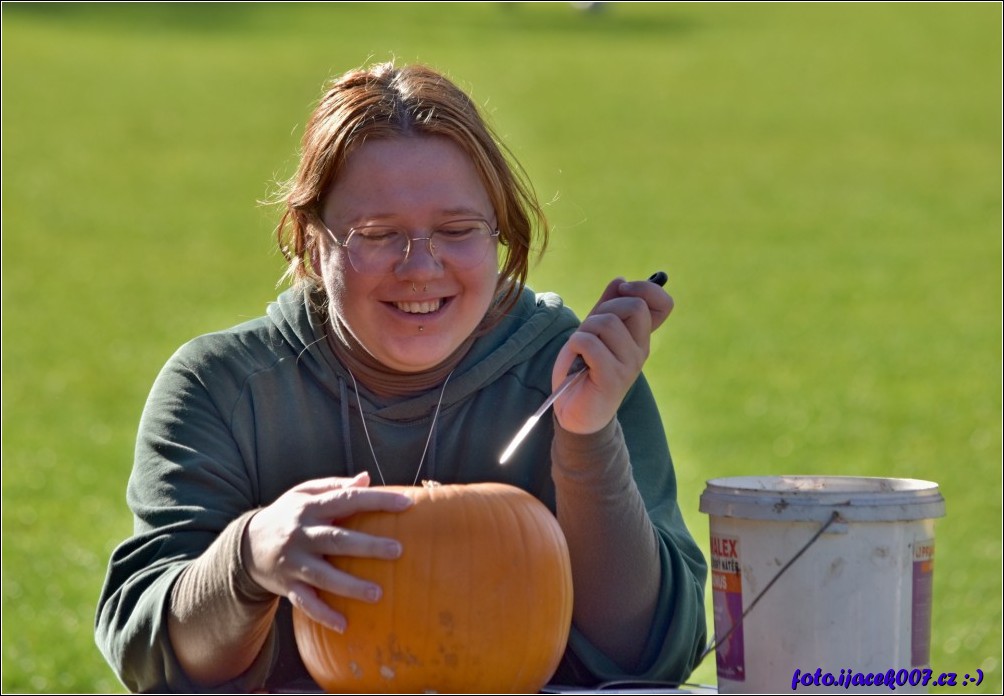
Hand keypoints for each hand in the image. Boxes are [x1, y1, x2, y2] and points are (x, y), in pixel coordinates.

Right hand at [242, 472, 411, 632]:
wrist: (245, 545)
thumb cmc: (286, 515)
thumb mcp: (303, 494)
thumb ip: (334, 486)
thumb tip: (366, 478)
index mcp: (310, 507)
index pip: (347, 499)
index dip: (376, 500)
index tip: (405, 504)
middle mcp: (302, 534)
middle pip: (337, 540)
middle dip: (367, 546)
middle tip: (397, 551)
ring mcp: (294, 562)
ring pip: (323, 576)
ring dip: (350, 586)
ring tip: (378, 594)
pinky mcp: (287, 585)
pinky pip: (305, 603)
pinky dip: (323, 615)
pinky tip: (343, 625)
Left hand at [551, 276, 672, 433]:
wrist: (575, 414)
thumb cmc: (583, 372)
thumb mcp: (593, 333)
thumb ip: (607, 307)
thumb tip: (620, 281)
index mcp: (640, 338)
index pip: (664, 304)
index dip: (645, 288)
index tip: (623, 291)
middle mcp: (640, 350)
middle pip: (634, 306)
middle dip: (604, 309)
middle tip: (589, 330)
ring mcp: (629, 365)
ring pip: (607, 322)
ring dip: (583, 331)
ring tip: (578, 351)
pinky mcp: (613, 378)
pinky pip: (589, 343)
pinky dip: (573, 347)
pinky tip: (573, 362)